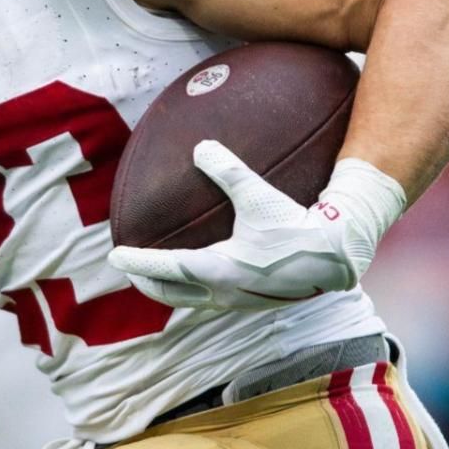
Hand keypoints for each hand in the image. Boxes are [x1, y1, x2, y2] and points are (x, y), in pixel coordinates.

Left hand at [108, 141, 386, 310]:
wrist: (334, 256)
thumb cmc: (296, 225)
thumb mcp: (259, 195)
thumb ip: (229, 170)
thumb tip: (201, 147)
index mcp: (220, 270)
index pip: (167, 268)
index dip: (138, 261)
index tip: (114, 256)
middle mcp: (225, 292)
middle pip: (173, 294)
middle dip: (147, 282)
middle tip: (128, 269)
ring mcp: (239, 301)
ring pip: (192, 301)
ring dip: (170, 290)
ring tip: (158, 277)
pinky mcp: (253, 301)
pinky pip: (212, 299)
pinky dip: (195, 291)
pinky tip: (200, 277)